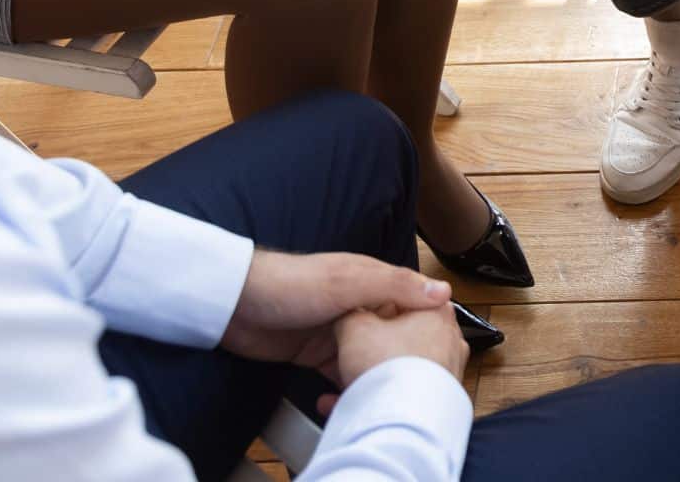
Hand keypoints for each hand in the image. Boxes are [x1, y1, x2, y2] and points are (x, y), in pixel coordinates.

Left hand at [221, 251, 451, 370]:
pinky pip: (344, 371)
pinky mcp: (318, 353)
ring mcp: (339, 330)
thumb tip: (443, 291)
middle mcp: (360, 305)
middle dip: (404, 354)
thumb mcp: (349, 282)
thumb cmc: (290, 284)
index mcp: (373, 281)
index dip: (431, 323)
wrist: (233, 305)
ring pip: (371, 355)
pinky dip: (352, 384)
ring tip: (389, 391)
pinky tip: (359, 396)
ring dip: (377, 372)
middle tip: (416, 378)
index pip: (414, 301)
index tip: (446, 346)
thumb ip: (394, 286)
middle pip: (393, 333)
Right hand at [318, 303, 469, 413]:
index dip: (373, 309)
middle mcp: (450, 338)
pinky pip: (405, 392)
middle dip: (371, 347)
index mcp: (437, 309)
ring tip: (345, 383)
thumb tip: (347, 313)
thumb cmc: (391, 368)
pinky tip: (354, 404)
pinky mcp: (440, 397)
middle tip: (350, 352)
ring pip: (401, 366)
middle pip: (401, 335)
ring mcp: (448, 369)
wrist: (405, 419)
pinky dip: (382, 395)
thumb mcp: (355, 326)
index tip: (356, 320)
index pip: (402, 296)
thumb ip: (351, 313)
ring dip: (372, 374)